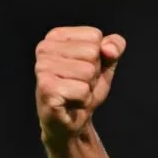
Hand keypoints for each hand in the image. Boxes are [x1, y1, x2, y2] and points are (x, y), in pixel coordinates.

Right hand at [35, 26, 125, 142]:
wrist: (72, 120)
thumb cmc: (85, 88)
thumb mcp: (106, 63)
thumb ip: (115, 47)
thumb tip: (109, 49)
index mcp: (56, 36)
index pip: (95, 37)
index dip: (99, 57)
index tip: (84, 69)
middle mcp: (44, 48)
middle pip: (92, 53)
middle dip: (93, 73)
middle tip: (79, 84)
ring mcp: (42, 68)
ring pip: (88, 71)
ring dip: (87, 88)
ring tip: (74, 93)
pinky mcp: (45, 89)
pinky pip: (82, 90)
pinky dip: (83, 100)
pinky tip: (70, 102)